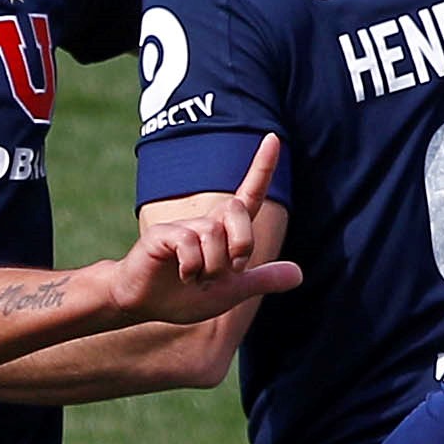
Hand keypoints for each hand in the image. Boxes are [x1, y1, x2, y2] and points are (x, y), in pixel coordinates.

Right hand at [119, 136, 301, 324]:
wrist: (144, 305)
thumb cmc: (183, 296)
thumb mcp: (230, 292)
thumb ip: (262, 281)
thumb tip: (299, 274)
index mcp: (224, 233)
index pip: (249, 195)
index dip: (262, 167)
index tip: (274, 137)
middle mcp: (205, 223)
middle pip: (238, 209)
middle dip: (243, 242)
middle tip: (232, 270)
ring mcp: (183, 227)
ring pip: (213, 235)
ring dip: (212, 268)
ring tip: (196, 280)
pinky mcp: (162, 235)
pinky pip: (189, 243)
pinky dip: (192, 267)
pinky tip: (183, 276)